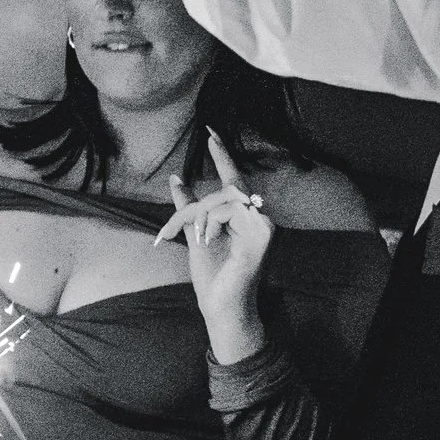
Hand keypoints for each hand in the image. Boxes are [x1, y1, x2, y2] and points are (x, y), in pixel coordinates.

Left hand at [154, 129, 273, 362]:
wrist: (221, 307)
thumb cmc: (212, 276)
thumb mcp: (194, 234)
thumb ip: (188, 207)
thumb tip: (177, 178)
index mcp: (245, 217)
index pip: (234, 180)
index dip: (223, 155)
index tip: (211, 131)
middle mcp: (259, 217)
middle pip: (225, 189)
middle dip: (195, 207)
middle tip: (176, 228)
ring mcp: (264, 226)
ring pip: (224, 198)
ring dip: (199, 217)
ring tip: (196, 240)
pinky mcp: (262, 235)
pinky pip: (229, 210)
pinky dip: (210, 224)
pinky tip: (208, 242)